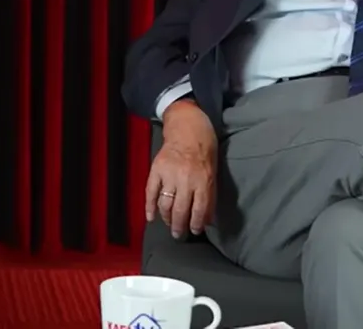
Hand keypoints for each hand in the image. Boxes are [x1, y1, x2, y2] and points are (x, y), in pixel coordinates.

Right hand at [144, 101, 216, 238]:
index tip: (194, 231)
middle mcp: (185, 179)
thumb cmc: (204, 150)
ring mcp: (169, 174)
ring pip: (165, 204)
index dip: (196, 223)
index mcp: (202, 180)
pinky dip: (149, 206)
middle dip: (179, 226)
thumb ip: (209, 195)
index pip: (199, 208)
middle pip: (180, 209)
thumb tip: (206, 218)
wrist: (187, 128)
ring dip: (166, 218)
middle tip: (178, 235)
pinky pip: (151, 192)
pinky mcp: (156, 170)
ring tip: (168, 226)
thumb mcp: (213, 173)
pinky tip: (151, 217)